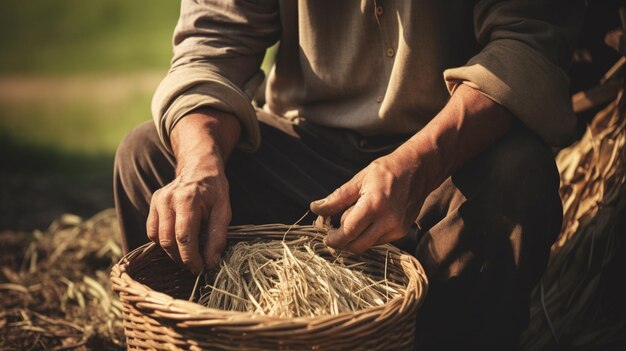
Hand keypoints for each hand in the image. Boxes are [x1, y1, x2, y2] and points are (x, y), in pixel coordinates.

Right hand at [147, 109, 240, 272]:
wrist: (199, 167)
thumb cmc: (214, 189)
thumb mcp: (224, 210)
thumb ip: (217, 236)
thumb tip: (211, 263)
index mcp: (188, 200)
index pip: (184, 238)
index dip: (191, 258)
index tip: (201, 269)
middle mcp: (168, 199)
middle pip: (168, 241)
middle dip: (181, 259)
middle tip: (195, 267)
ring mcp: (157, 200)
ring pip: (157, 238)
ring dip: (172, 253)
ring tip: (187, 256)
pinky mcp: (153, 203)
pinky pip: (152, 231)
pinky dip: (163, 242)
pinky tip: (178, 244)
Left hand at [310, 148, 430, 253]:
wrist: (419, 169)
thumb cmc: (386, 171)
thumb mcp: (359, 180)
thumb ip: (337, 198)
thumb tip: (315, 208)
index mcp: (374, 205)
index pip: (349, 232)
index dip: (334, 238)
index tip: (325, 236)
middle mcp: (388, 220)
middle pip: (357, 246)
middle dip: (342, 243)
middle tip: (332, 233)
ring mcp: (397, 228)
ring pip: (367, 245)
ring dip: (354, 239)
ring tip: (348, 222)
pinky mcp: (402, 231)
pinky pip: (378, 241)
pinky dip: (367, 235)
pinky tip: (365, 222)